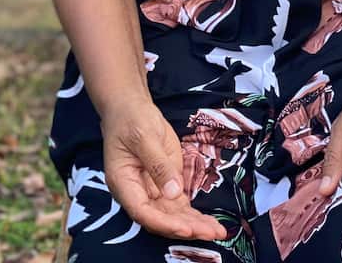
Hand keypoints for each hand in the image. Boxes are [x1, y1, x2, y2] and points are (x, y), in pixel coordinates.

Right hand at [101, 98, 227, 241]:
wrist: (131, 109)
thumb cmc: (131, 119)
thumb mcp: (144, 137)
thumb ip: (158, 165)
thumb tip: (173, 192)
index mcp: (123, 182)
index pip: (143, 211)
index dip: (164, 223)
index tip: (186, 229)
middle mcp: (136, 193)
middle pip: (160, 219)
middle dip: (186, 228)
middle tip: (212, 233)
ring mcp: (151, 191)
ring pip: (172, 216)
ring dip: (194, 225)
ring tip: (218, 232)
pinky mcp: (165, 185)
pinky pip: (179, 206)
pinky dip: (194, 216)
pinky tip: (210, 223)